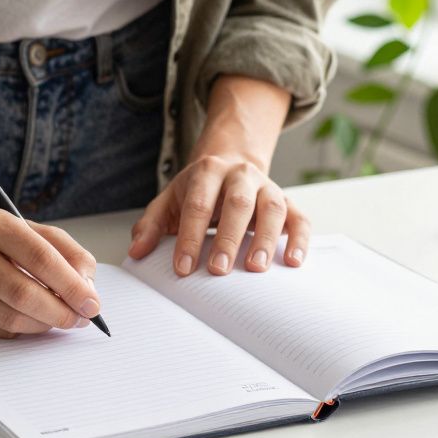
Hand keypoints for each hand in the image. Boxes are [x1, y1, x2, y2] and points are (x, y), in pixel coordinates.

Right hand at [0, 207, 101, 338]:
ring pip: (11, 317)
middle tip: (80, 319)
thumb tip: (87, 289)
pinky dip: (25, 330)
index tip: (91, 303)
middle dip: (60, 311)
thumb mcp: (33, 231)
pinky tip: (33, 320)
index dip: (71, 285)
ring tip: (60, 319)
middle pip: (23, 292)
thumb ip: (68, 253)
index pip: (39, 257)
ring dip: (44, 325)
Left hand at [128, 153, 309, 275]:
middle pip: (237, 204)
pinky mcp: (287, 202)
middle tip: (219, 270)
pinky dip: (299, 240)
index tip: (183, 267)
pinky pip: (300, 218)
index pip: (197, 205)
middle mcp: (240, 175)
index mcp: (207, 172)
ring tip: (256, 268)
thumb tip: (137, 251)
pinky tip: (293, 262)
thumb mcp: (168, 201)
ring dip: (266, 239)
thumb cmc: (197, 192)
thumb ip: (151, 225)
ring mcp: (267, 187)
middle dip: (228, 238)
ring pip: (272, 208)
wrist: (230, 167)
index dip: (190, 237)